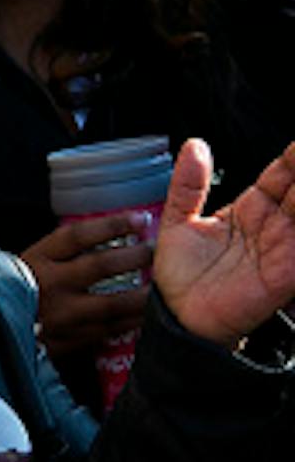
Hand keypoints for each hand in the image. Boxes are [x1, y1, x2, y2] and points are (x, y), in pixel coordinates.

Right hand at [20, 213, 151, 356]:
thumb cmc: (6, 294)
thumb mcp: (23, 264)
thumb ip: (57, 253)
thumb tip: (105, 235)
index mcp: (34, 261)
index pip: (78, 235)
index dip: (112, 225)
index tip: (139, 219)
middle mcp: (47, 286)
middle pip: (100, 266)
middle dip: (136, 256)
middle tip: (156, 251)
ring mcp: (60, 316)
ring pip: (112, 304)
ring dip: (143, 294)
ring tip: (160, 285)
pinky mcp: (68, 342)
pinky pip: (109, 331)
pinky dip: (131, 322)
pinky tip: (146, 314)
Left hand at [153, 137, 294, 347]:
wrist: (177, 317)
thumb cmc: (182, 276)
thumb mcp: (179, 221)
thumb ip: (188, 184)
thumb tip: (195, 145)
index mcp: (253, 209)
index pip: (283, 173)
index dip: (293, 155)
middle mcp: (274, 225)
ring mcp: (284, 247)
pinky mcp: (287, 272)